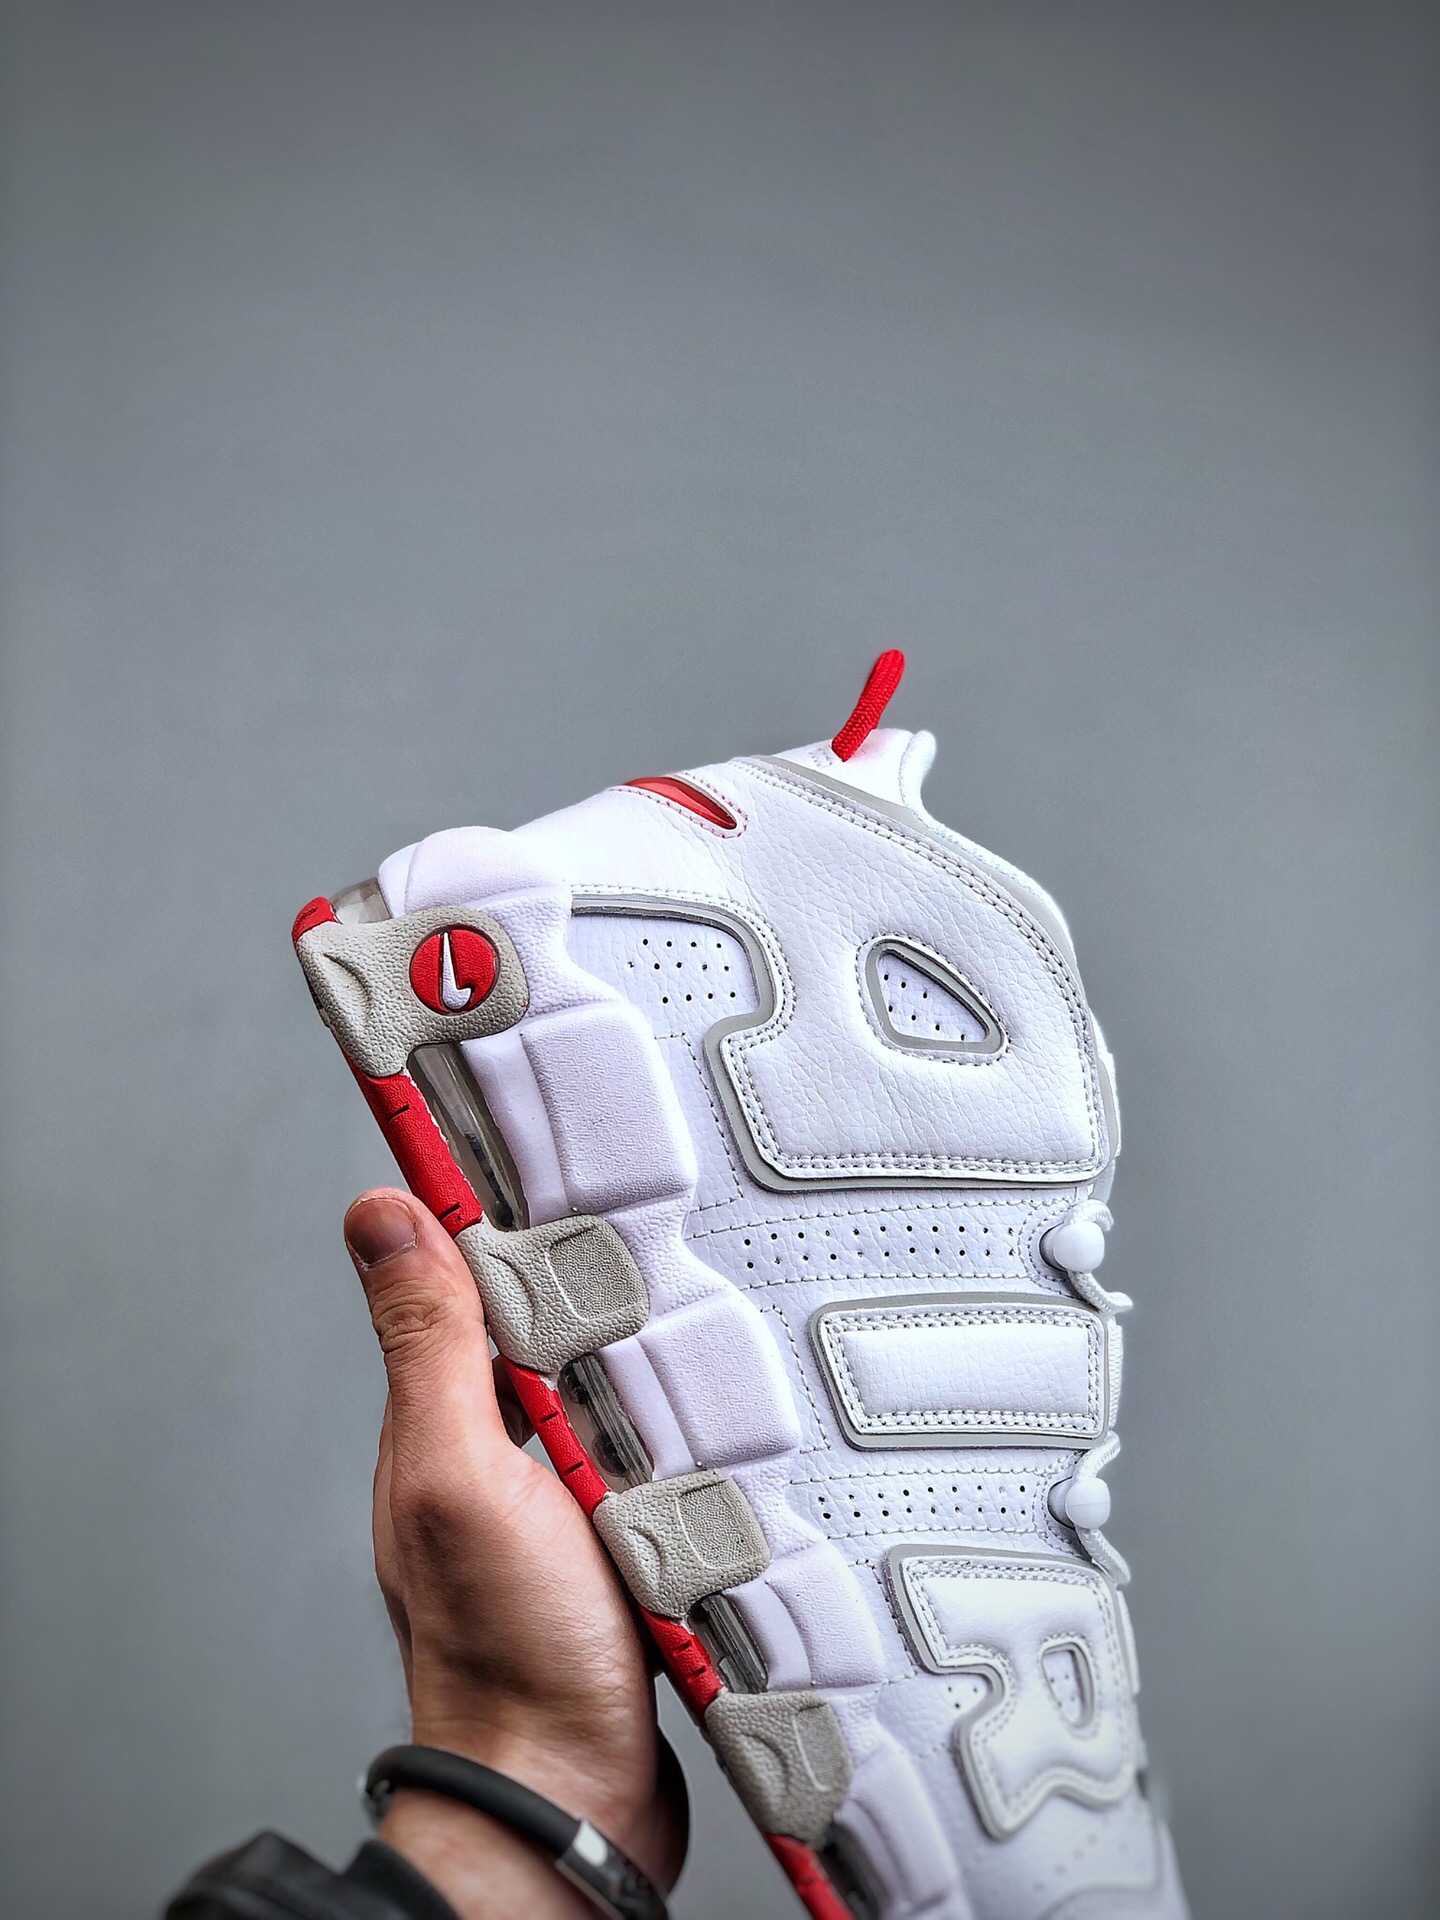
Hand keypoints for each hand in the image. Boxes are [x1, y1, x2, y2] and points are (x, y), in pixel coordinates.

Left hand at [344, 1189, 688, 1917]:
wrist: (573, 1797)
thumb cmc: (506, 1656)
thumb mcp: (460, 1476)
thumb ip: (429, 1349)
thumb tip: (381, 1217)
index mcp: (447, 1419)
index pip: (458, 1274)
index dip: (480, 1196)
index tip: (515, 1113)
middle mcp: (500, 1448)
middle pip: (545, 1316)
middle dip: (589, 1254)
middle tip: (640, 1177)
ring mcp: (566, 1493)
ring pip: (613, 1377)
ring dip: (650, 1338)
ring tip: (699, 1265)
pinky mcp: (627, 1534)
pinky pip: (656, 1446)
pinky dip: (684, 1417)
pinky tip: (722, 1393)